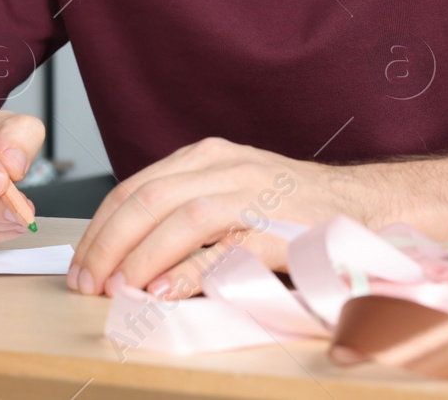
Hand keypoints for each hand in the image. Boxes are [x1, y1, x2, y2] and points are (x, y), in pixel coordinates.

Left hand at [67, 137, 365, 298]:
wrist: (365, 207)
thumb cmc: (294, 208)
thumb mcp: (232, 194)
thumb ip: (185, 214)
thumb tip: (128, 255)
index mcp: (208, 157)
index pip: (135, 187)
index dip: (100, 227)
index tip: (82, 263)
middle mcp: (226, 167)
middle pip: (147, 199)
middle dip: (108, 245)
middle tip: (86, 283)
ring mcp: (253, 194)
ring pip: (179, 218)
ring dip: (139, 257)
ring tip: (116, 290)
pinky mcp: (277, 227)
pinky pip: (224, 249)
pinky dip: (187, 271)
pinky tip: (162, 291)